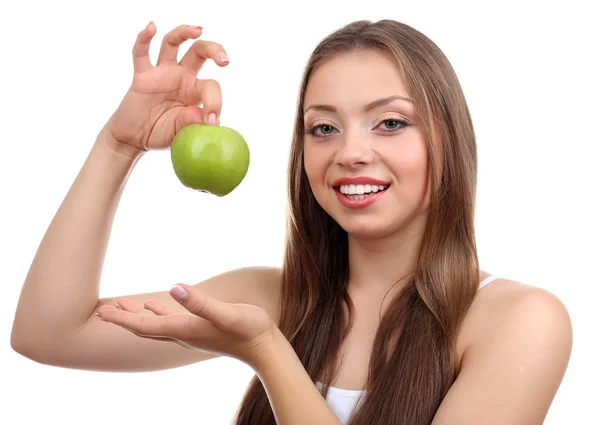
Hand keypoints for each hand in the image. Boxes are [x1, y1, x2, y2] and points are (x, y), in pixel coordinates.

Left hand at [95, 284, 276, 366]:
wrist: (265, 347)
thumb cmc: (249, 329)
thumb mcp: (227, 313)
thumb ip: (201, 303)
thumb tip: (174, 288)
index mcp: (185, 329)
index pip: (145, 326)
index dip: (123, 320)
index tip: (102, 313)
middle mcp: (184, 333)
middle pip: (145, 328)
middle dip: (124, 320)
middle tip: (103, 310)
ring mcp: (192, 332)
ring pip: (156, 326)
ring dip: (137, 317)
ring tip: (122, 308)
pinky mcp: (201, 329)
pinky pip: (171, 322)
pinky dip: (158, 315)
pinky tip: (156, 306)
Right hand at [103, 22, 228, 153]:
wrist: (135, 138)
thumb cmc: (161, 133)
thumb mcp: (180, 132)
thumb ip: (192, 123)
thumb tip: (205, 118)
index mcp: (195, 92)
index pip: (210, 86)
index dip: (215, 101)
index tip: (212, 120)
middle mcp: (181, 77)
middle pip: (199, 52)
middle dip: (213, 50)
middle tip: (224, 59)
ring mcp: (162, 73)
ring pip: (173, 43)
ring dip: (184, 33)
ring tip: (197, 30)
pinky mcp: (142, 76)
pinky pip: (141, 53)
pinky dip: (144, 38)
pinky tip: (151, 27)